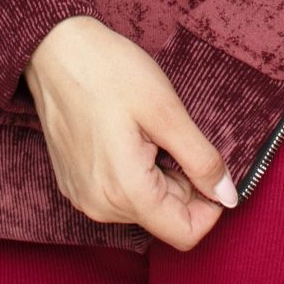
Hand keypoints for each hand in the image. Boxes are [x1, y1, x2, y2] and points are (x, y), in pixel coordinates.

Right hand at [23, 15, 238, 250]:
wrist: (55, 50)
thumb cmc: (109, 72)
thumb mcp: (167, 111)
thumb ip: (201, 160)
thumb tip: (228, 196)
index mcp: (125, 192)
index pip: (184, 233)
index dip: (210, 206)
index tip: (211, 169)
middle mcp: (99, 206)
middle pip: (165, 218)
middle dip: (183, 184)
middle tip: (173, 136)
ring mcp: (83, 197)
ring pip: (144, 206)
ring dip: (159, 176)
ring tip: (146, 132)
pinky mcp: (76, 184)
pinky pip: (120, 194)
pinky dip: (136, 172)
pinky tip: (127, 136)